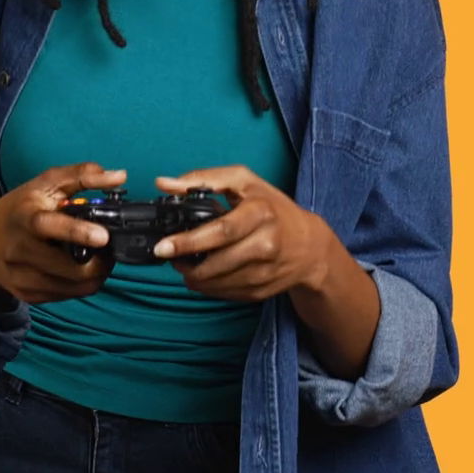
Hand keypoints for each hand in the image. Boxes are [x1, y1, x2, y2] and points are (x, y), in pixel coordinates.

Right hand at [0, 162, 125, 305]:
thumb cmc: (21, 207)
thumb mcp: (47, 183)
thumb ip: (82, 176)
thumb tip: (119, 176)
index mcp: (25, 217)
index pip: (48, 226)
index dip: (77, 233)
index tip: (103, 236)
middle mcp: (18, 249)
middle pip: (67, 268)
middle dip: (99, 263)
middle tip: (111, 250)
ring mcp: (20, 276)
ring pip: (72, 287)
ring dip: (95, 276)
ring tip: (101, 259)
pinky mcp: (26, 294)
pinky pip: (66, 296)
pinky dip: (81, 285)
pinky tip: (82, 269)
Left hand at [151, 166, 337, 301]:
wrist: (309, 247)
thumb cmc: (274, 208)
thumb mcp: (244, 182)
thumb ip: (203, 179)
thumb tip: (164, 183)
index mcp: (261, 213)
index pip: (220, 231)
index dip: (188, 241)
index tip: (163, 247)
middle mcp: (265, 245)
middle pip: (214, 262)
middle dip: (184, 264)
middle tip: (169, 256)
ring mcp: (263, 272)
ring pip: (214, 283)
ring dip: (192, 276)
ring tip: (185, 263)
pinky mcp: (259, 292)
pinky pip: (222, 293)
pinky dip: (208, 285)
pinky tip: (206, 272)